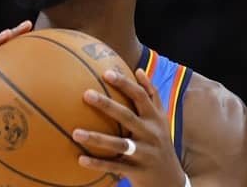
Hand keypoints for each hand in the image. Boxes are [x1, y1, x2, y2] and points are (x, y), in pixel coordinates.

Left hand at [72, 69, 186, 186]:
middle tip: (86, 94)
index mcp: (155, 119)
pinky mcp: (137, 171)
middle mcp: (151, 134)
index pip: (141, 96)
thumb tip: (138, 70)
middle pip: (127, 116)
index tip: (106, 73)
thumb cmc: (161, 142)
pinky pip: (114, 166)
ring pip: (118, 144)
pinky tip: (80, 159)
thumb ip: (152, 95)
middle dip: (107, 105)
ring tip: (75, 133)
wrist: (171, 179)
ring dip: (96, 138)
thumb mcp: (161, 119)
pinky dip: (98, 163)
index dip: (125, 84)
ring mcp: (144, 153)